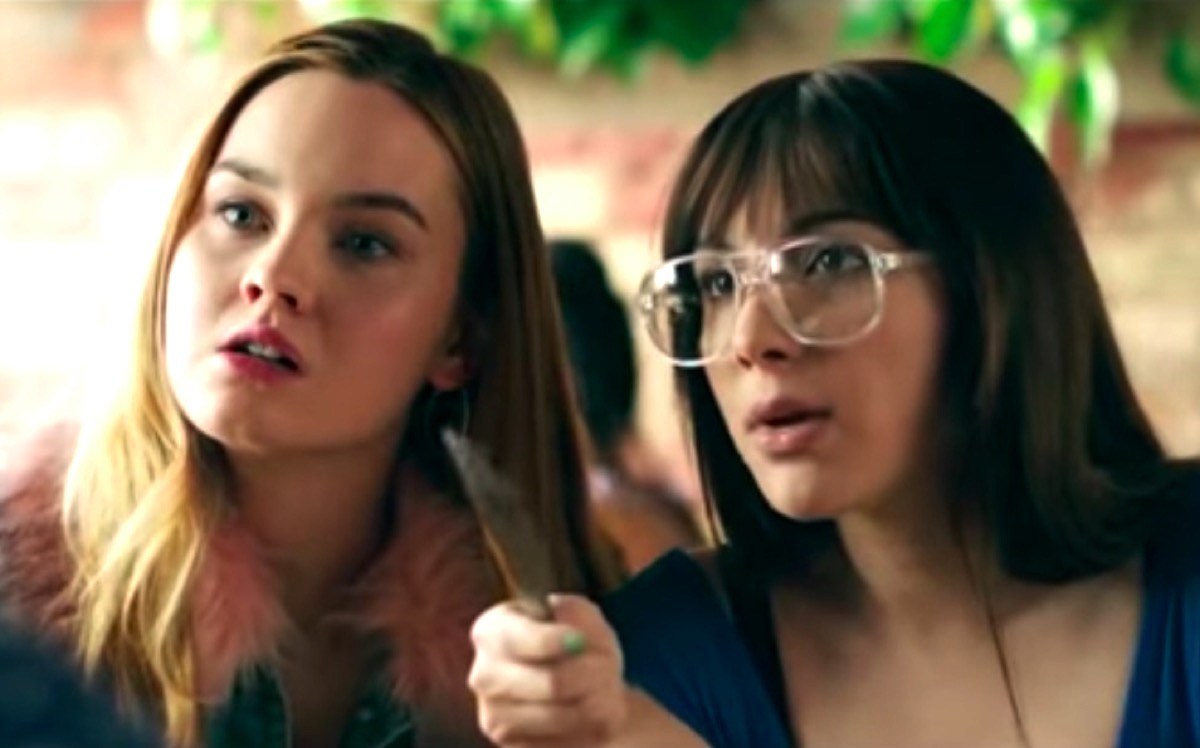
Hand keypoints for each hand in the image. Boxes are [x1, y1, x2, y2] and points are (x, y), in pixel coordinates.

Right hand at [469, 594, 626, 747]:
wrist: (580, 689)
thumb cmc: (576, 644)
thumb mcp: (581, 616)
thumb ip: (576, 613)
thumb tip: (574, 637)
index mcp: (491, 630)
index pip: (519, 639)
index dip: (552, 641)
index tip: (578, 641)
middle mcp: (484, 675)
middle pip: (550, 682)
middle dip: (591, 675)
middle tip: (608, 668)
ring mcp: (493, 715)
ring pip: (562, 716)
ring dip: (597, 704)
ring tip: (602, 691)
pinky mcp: (512, 747)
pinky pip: (563, 743)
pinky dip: (588, 730)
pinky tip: (586, 714)